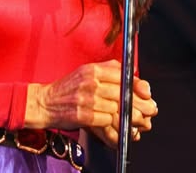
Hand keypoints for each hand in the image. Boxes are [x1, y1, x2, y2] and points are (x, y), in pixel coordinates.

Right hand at [24, 60, 157, 147]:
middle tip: (150, 111)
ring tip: (138, 122)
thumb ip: (108, 69)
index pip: (122, 75)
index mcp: (92, 69)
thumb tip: (131, 73)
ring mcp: (86, 99)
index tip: (147, 93)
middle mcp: (90, 82)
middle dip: (139, 104)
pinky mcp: (83, 115)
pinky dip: (113, 124)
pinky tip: (116, 126)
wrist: (45, 102)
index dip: (138, 85)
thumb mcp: (85, 71)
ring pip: (116, 108)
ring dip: (128, 117)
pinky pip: (106, 120)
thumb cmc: (67, 88)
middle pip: (122, 93)